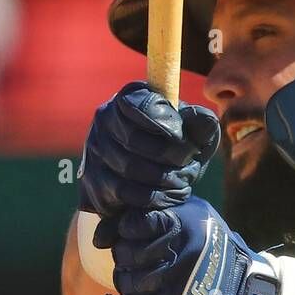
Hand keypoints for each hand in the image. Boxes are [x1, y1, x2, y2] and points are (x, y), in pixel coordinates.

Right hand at [78, 82, 220, 223]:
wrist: (147, 182)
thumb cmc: (174, 148)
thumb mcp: (193, 134)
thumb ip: (201, 124)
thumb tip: (201, 120)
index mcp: (130, 97)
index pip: (141, 104)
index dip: (167, 125)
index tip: (186, 142)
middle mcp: (105, 117)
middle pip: (134, 139)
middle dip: (169, 158)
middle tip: (190, 168)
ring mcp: (95, 148)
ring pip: (129, 167)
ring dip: (162, 179)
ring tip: (182, 183)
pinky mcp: (92, 178)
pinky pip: (122, 191)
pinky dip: (151, 197)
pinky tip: (168, 196)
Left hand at [99, 197, 280, 294]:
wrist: (242, 291)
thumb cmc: (211, 248)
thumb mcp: (195, 215)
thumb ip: (158, 212)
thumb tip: (103, 235)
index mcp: (184, 222)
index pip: (132, 223)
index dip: (126, 230)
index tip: (133, 235)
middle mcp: (180, 250)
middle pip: (125, 253)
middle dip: (125, 258)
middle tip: (134, 261)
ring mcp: (175, 281)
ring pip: (125, 280)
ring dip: (126, 282)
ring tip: (139, 280)